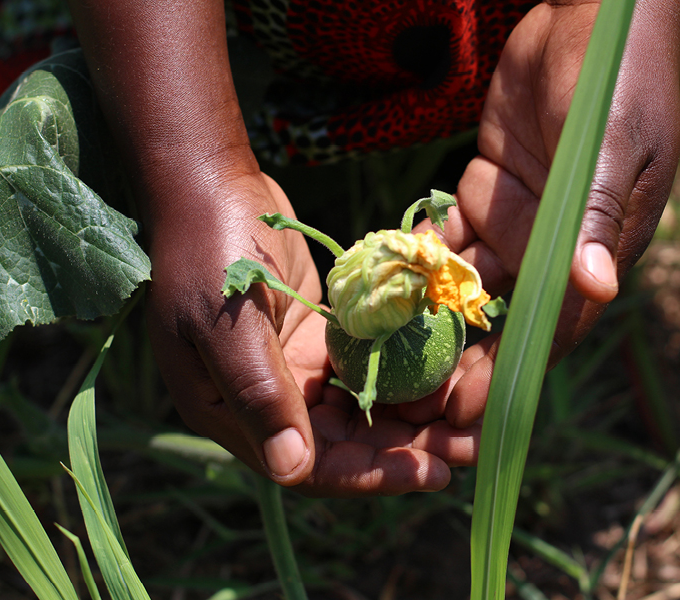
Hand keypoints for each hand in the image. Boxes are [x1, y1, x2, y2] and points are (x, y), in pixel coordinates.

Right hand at [144, 172, 479, 495]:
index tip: (434, 472)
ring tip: (472, 407)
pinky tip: (448, 363)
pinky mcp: (320, 336)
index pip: (310, 466)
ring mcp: (296, 367)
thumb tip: (292, 471)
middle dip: (410, 446)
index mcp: (233, 412)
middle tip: (472, 442)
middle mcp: (268, 399)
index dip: (374, 474)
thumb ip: (260, 394)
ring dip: (416, 410)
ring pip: (365, 406)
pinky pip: (369, 364)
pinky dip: (405, 367)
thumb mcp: (228, 324)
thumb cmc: (207, 248)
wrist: (210, 182)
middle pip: (347, 442)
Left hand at [409, 0, 679, 425]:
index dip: (509, 371)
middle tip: (408, 401)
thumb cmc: (614, 77)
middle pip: (505, 319)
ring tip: (383, 361)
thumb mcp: (610, 148)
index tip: (463, 411)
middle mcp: (557, 246)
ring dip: (432, 322)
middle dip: (461, 361)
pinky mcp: (487, 191)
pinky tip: (385, 294)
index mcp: (597, 249)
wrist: (588, 11)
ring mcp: (520, 220)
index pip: (552, 326)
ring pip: (471, 286)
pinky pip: (450, 241)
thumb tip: (597, 288)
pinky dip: (422, 265)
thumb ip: (595, 217)